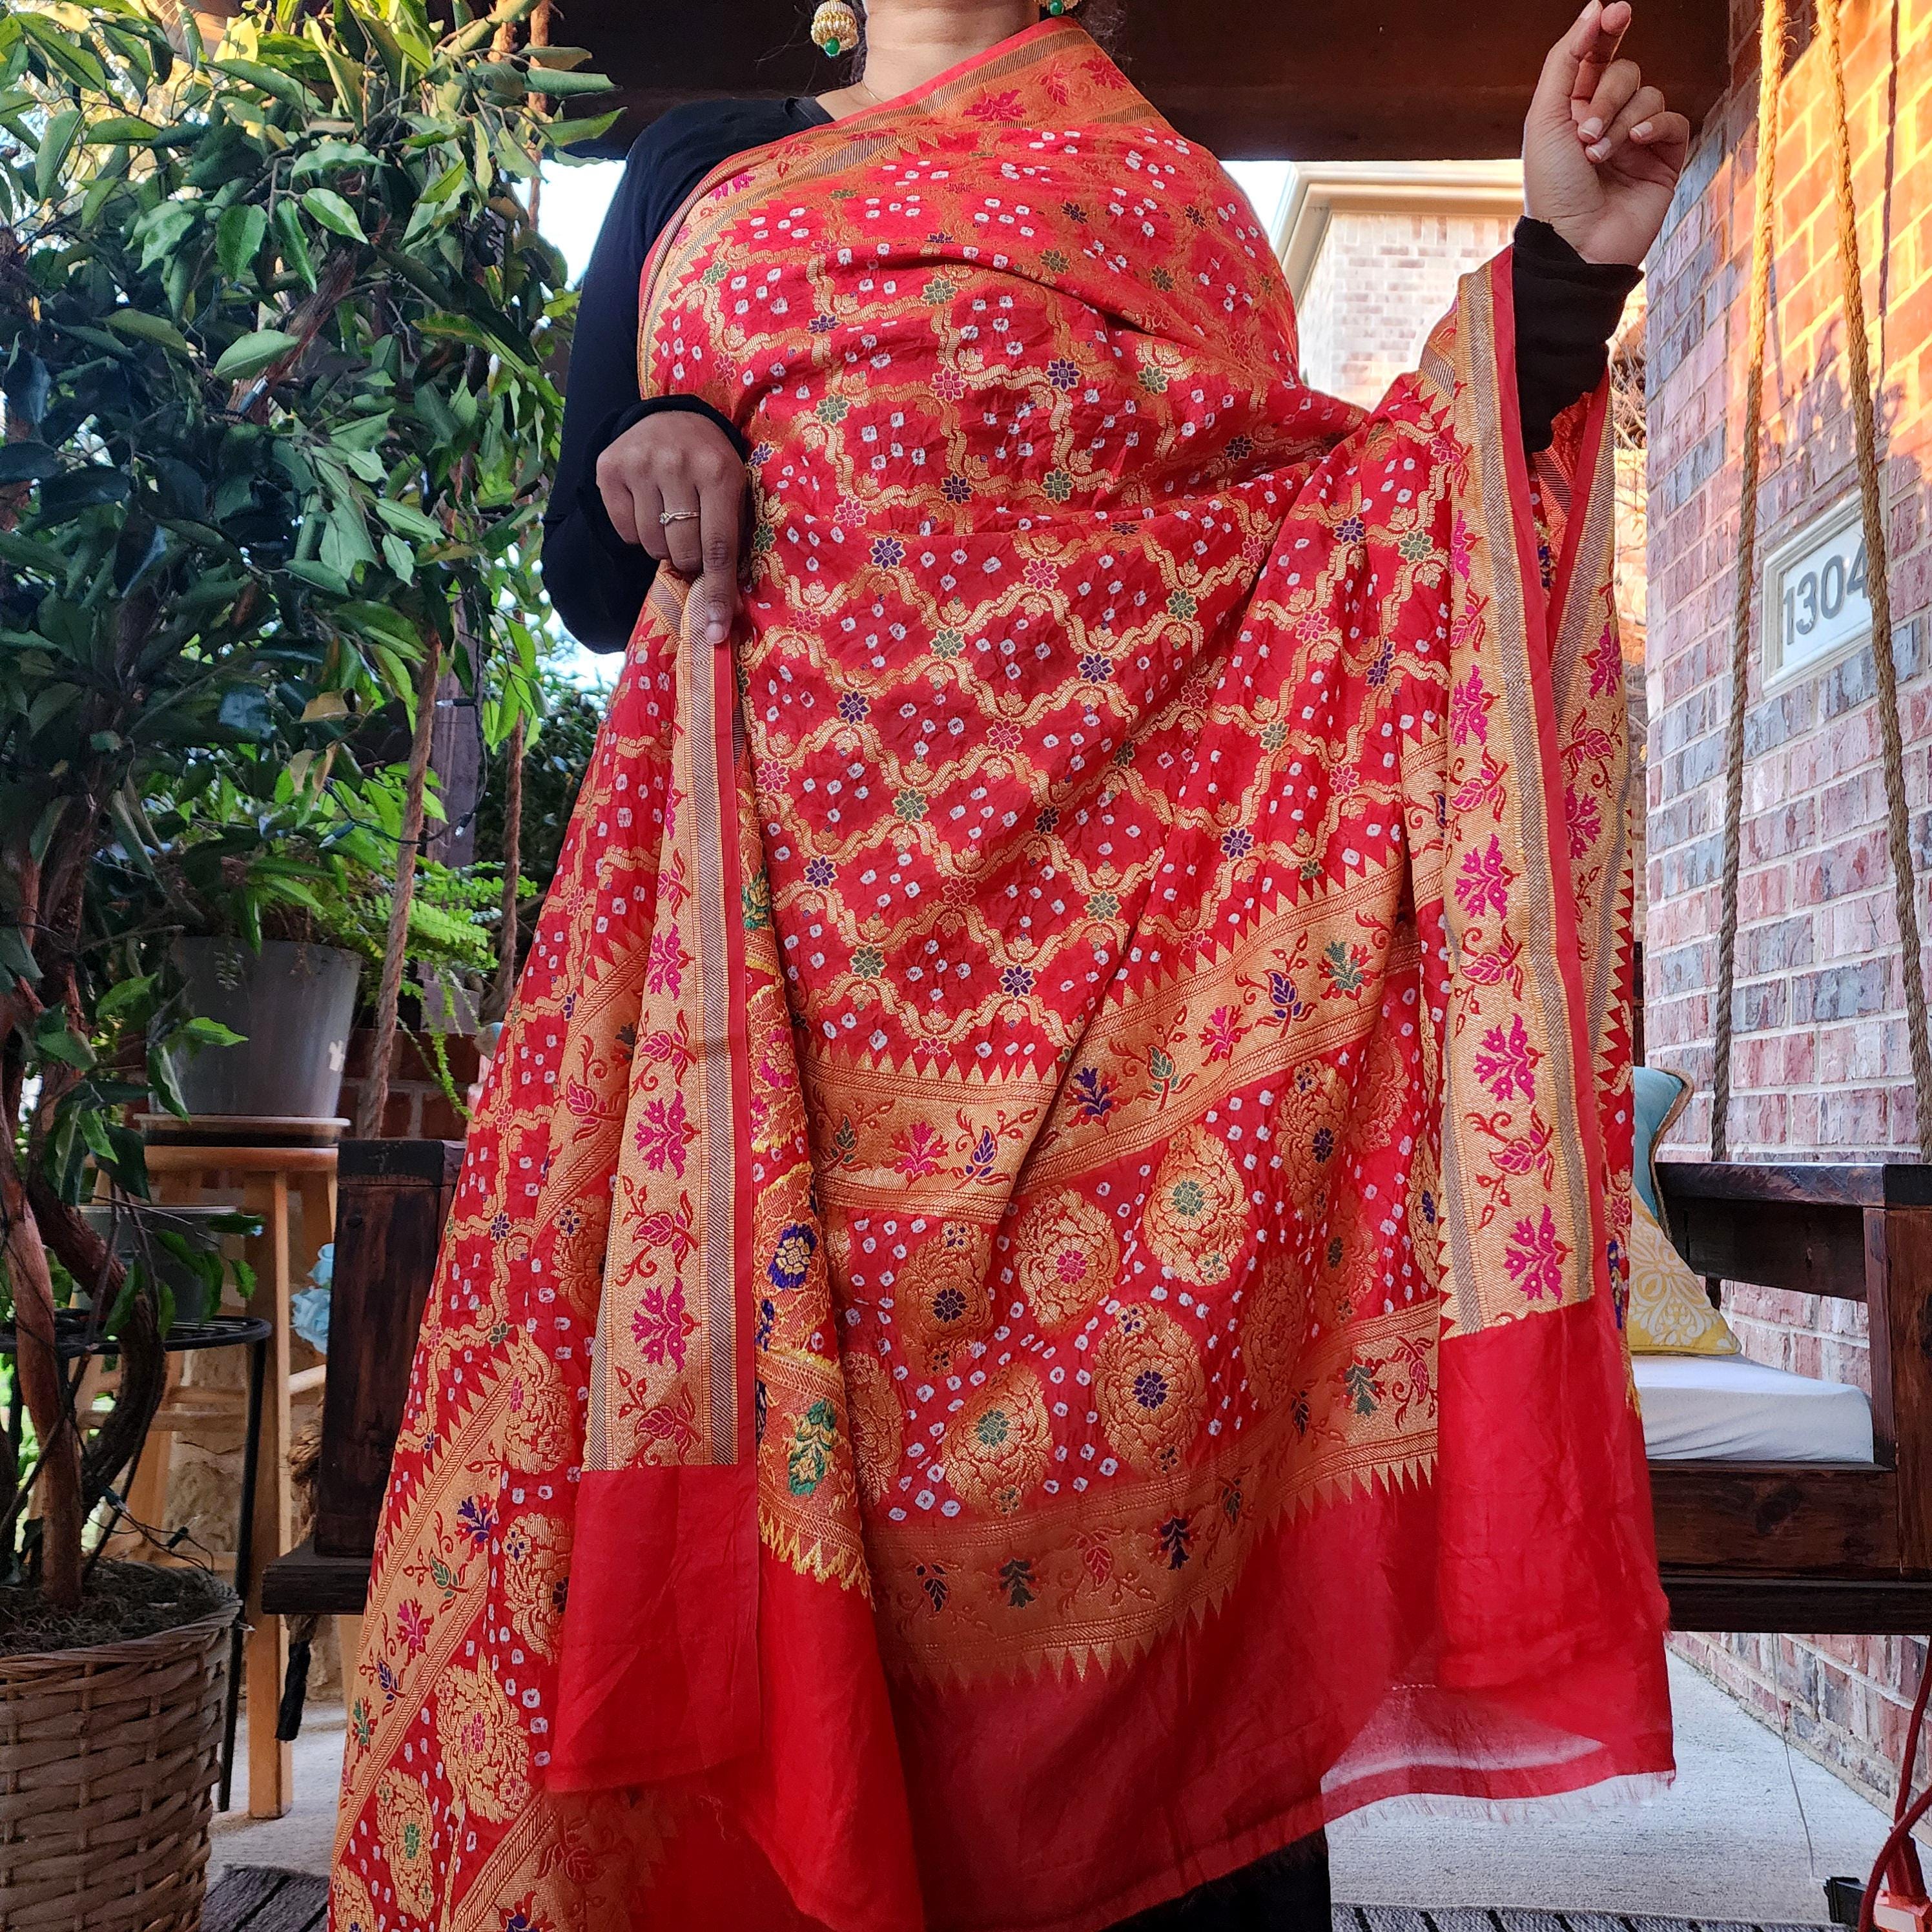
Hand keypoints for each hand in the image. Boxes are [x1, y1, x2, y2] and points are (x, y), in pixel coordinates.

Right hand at [594, 407, 748, 645]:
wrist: (671, 417)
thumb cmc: (711, 465)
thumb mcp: (734, 491)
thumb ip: (733, 542)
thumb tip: (728, 610)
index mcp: (719, 473)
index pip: (718, 547)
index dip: (718, 592)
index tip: (716, 629)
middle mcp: (678, 465)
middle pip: (682, 552)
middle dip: (689, 560)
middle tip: (691, 541)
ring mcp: (640, 464)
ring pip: (651, 545)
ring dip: (662, 546)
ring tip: (669, 519)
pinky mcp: (609, 468)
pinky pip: (624, 531)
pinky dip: (636, 532)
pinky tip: (647, 507)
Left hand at [1523, 0, 1690, 266]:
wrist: (1574, 244)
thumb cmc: (1552, 188)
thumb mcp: (1545, 117)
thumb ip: (1567, 59)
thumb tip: (1596, 8)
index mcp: (1573, 109)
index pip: (1598, 54)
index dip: (1608, 29)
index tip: (1617, 12)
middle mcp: (1607, 120)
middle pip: (1625, 71)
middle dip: (1608, 96)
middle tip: (1585, 134)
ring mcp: (1637, 139)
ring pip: (1649, 94)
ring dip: (1623, 121)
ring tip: (1599, 157)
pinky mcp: (1664, 159)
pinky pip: (1672, 120)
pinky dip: (1653, 127)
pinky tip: (1634, 146)